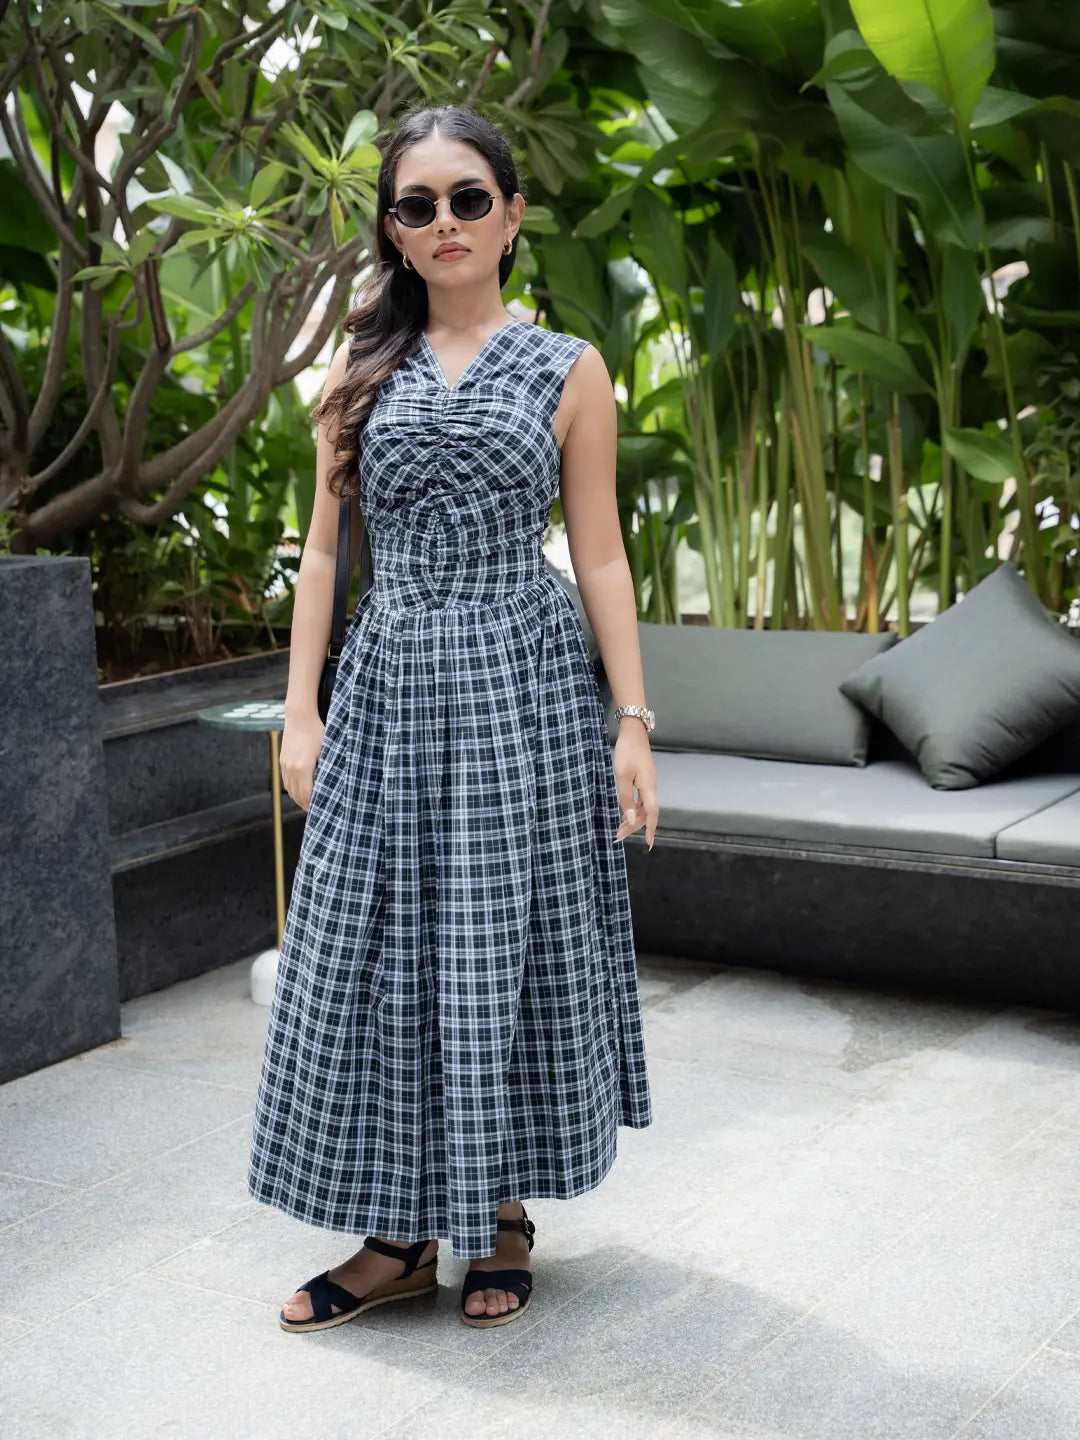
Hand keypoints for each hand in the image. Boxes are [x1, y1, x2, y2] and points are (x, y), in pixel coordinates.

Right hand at [280, 715, 324, 812]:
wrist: (299, 716)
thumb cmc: (318, 732)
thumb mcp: (327, 750)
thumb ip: (328, 769)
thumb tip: (335, 785)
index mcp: (303, 768)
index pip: (307, 795)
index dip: (314, 806)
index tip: (323, 812)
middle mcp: (291, 768)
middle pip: (297, 795)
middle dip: (307, 806)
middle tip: (319, 813)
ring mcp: (284, 764)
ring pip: (290, 790)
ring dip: (299, 799)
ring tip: (310, 804)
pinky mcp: (282, 761)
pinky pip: (286, 781)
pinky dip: (293, 790)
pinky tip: (301, 792)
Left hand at [613, 720, 658, 849]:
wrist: (633, 732)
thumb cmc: (626, 753)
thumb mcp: (622, 777)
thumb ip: (626, 799)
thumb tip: (630, 819)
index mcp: (649, 788)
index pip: (651, 815)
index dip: (650, 830)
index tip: (648, 845)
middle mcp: (652, 787)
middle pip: (646, 813)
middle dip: (634, 827)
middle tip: (618, 836)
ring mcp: (649, 782)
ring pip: (644, 806)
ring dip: (633, 818)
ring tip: (619, 828)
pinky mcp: (645, 778)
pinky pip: (642, 799)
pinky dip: (634, 808)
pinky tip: (625, 811)